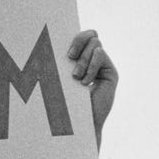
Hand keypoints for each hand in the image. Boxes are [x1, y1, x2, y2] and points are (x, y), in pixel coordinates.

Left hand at [67, 30, 116, 145]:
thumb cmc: (63, 104)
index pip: (81, 36)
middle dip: (78, 42)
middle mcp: (93, 60)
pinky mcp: (111, 73)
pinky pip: (101, 55)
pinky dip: (91, 66)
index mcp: (79, 59)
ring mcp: (103, 66)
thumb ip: (60, 61)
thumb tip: (47, 43)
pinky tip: (85, 82)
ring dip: (83, 60)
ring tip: (76, 77)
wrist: (78, 124)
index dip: (74, 38)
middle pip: (91, 34)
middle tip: (69, 57)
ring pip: (95, 44)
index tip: (64, 51)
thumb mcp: (58, 78)